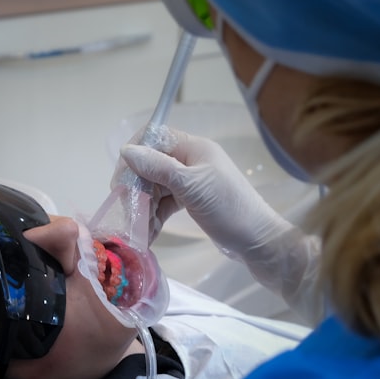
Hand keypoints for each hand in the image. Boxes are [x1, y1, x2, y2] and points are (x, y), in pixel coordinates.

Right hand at [119, 127, 325, 324]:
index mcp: (194, 148)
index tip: (122, 180)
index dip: (134, 155)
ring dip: (144, 206)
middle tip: (127, 210)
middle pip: (151, 165)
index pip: (154, 138)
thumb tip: (125, 150)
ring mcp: (191, 182)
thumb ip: (158, 167)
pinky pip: (164, 203)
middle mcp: (191, 161)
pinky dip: (155, 216)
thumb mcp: (191, 187)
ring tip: (139, 229)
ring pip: (156, 187)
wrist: (257, 240)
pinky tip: (149, 234)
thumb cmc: (228, 208)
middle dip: (137, 188)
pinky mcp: (191, 201)